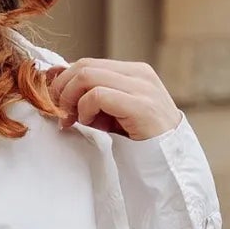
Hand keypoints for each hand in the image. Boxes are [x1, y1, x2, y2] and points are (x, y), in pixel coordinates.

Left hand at [44, 57, 181, 140]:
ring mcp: (142, 88)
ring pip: (87, 76)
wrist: (172, 165)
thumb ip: (95, 98)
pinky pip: (98, 95)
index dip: (65, 81)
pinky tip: (92, 125)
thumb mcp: (116, 114)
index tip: (58, 105)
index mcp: (135, 72)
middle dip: (63, 89)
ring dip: (71, 99)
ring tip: (73, 120)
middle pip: (84, 65)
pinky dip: (85, 110)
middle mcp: (139, 74)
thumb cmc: (143, 142)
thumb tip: (58, 86)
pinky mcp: (140, 105)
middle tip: (60, 113)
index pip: (89, 63)